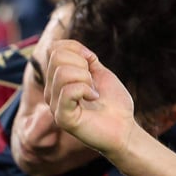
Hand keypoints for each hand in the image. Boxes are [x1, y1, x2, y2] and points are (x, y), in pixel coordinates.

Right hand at [43, 39, 136, 156]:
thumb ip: (85, 58)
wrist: (125, 128)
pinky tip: (93, 98)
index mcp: (57, 80)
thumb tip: (73, 47)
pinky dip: (86, 90)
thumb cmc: (113, 103)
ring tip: (93, 93)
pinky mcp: (63, 118)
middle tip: (92, 83)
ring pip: (63, 73)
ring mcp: (54, 105)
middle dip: (82, 64)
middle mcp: (50, 92)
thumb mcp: (100, 72)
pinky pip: (69, 90)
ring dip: (86, 79)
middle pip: (57, 57)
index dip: (76, 49)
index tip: (91, 63)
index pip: (54, 49)